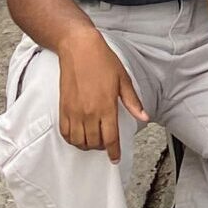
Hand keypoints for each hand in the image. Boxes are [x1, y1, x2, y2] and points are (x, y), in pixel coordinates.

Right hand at [55, 31, 145, 161]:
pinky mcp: (63, 108)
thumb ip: (133, 102)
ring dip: (87, 145)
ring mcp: (74, 112)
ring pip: (79, 141)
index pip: (110, 138)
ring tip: (94, 141)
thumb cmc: (103, 61)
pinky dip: (72, 139)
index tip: (115, 158)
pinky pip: (65, 133)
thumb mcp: (124, 80)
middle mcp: (89, 113)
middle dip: (102, 147)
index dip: (113, 152)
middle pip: (94, 142)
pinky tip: (79, 136)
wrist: (79, 49)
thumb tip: (144, 117)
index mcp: (106, 107)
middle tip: (107, 144)